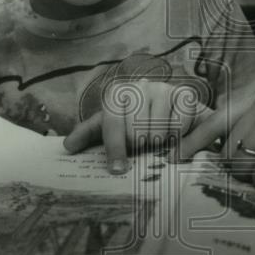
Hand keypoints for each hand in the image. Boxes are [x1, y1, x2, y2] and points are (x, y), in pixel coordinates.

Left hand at [64, 79, 211, 173]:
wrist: (174, 116)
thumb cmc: (138, 125)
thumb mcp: (111, 129)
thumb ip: (89, 135)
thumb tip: (67, 147)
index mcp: (117, 93)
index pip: (112, 121)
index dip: (115, 147)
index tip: (118, 169)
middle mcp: (140, 86)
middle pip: (136, 129)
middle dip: (140, 146)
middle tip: (143, 148)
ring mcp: (164, 88)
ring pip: (159, 129)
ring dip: (160, 143)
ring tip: (159, 142)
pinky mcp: (186, 95)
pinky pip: (180, 125)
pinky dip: (179, 138)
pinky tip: (176, 137)